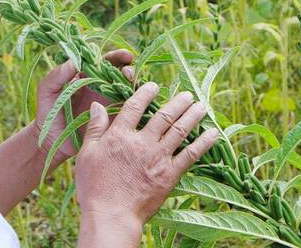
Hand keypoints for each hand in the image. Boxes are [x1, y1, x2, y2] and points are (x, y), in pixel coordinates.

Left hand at [33, 49, 133, 162]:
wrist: (52, 142)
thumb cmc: (48, 114)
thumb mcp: (47, 92)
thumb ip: (57, 76)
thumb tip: (75, 61)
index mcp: (87, 77)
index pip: (106, 62)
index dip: (118, 57)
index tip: (126, 56)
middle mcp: (102, 88)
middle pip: (122, 74)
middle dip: (130, 70)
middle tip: (129, 74)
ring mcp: (110, 103)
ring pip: (129, 90)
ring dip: (135, 87)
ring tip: (132, 88)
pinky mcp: (114, 120)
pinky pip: (130, 111)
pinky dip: (138, 105)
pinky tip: (139, 105)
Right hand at [75, 82, 218, 224]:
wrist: (112, 215)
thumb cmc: (94, 187)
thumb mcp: (87, 155)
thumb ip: (95, 129)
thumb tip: (97, 106)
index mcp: (120, 136)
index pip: (135, 107)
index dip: (145, 93)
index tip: (154, 85)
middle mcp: (142, 142)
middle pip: (163, 116)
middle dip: (177, 102)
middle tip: (187, 94)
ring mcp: (158, 157)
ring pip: (180, 130)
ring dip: (193, 116)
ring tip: (201, 106)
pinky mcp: (170, 174)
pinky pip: (190, 155)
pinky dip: (204, 143)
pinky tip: (213, 134)